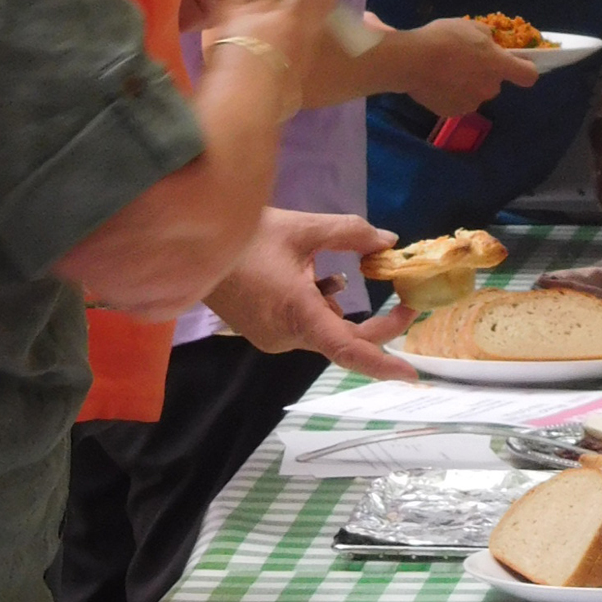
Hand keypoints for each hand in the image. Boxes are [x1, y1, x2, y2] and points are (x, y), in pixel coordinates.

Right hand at [206, 205, 417, 381]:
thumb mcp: (303, 228)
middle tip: (406, 299)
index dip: (382, 364)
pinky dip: (322, 308)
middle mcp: (286, 335)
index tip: (412, 374)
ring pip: (324, 332)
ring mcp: (273, 337)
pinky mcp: (264, 331)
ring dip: (344, 310)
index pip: (347, 349)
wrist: (189, 248)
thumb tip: (388, 241)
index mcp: (296, 313)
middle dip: (379, 324)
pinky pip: (305, 327)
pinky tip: (322, 279)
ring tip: (356, 271)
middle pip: (343, 340)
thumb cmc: (243, 235)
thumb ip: (350, 234)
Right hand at [393, 18, 538, 113]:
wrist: (412, 61)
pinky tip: (436, 82)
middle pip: (495, 83)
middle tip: (464, 60)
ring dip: (467, 84)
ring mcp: (471, 103)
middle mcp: (490, 88)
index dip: (525, 69)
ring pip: (475, 93)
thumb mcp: (470, 27)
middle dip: (485, 73)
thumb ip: (486, 37)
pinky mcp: (452, 112)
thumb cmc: (444, 39)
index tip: (516, 64)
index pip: (528, 76)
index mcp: (498, 65)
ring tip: (445, 71)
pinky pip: (457, 102)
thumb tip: (490, 45)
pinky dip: (450, 94)